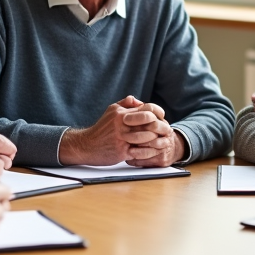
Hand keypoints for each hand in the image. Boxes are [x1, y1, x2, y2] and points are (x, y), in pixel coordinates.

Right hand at [60, 96, 178, 165]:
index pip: (146, 109)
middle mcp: (122, 124)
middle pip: (148, 122)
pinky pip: (140, 152)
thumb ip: (126, 103)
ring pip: (146, 137)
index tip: (162, 116)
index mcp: (121, 113)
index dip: (158, 112)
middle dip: (160, 126)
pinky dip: (150, 152)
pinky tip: (155, 151)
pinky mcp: (121, 152)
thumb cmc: (101, 128)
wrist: (86, 145)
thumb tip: (140, 101)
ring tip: (163, 140)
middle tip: (167, 129)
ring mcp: (121, 138)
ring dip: (157, 139)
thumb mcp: (111, 110)